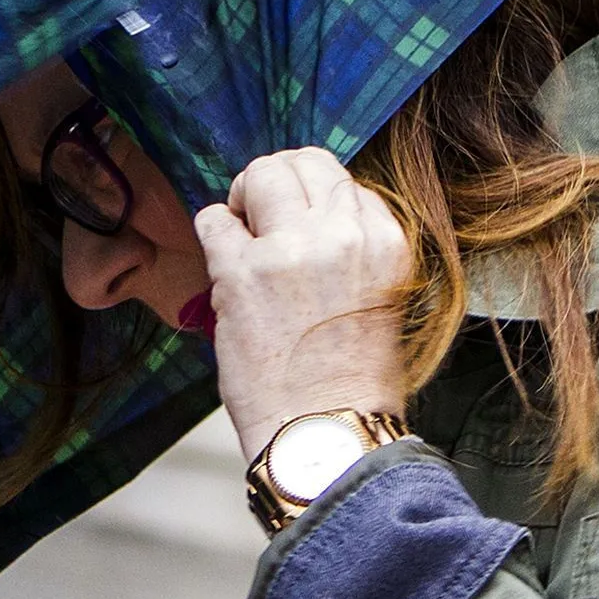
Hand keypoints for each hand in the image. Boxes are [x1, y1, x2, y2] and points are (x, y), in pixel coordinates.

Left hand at [195, 148, 413, 461]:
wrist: (325, 435)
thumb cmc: (351, 384)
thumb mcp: (379, 300)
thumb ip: (352, 252)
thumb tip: (310, 219)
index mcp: (385, 243)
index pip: (346, 182)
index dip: (314, 199)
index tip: (299, 224)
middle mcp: (343, 235)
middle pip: (305, 163)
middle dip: (276, 181)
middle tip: (260, 213)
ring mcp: (290, 249)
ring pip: (260, 175)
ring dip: (243, 198)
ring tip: (240, 232)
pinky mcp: (241, 272)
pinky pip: (213, 219)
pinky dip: (212, 232)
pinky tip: (221, 263)